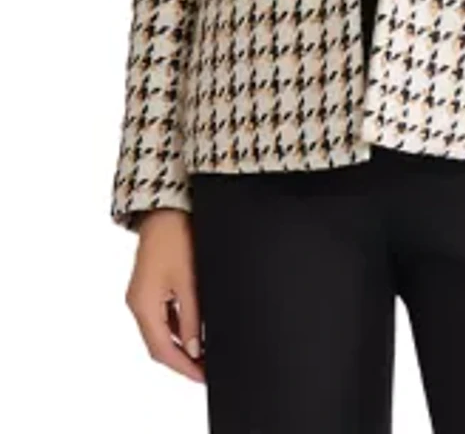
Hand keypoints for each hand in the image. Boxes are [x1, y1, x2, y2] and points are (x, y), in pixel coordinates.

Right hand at [124, 209, 204, 382]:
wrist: (166, 209)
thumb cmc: (176, 238)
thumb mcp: (189, 282)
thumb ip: (192, 319)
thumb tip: (195, 349)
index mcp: (143, 305)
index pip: (162, 349)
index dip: (183, 367)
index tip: (202, 377)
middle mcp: (138, 303)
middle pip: (158, 344)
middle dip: (182, 359)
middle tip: (205, 369)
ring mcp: (142, 295)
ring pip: (160, 331)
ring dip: (180, 344)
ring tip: (204, 354)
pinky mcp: (149, 286)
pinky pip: (162, 315)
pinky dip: (177, 327)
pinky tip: (195, 329)